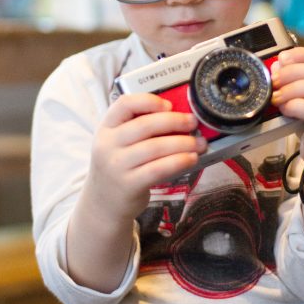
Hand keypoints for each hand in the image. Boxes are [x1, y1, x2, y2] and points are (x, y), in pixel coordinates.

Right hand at [89, 93, 206, 222]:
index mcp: (106, 128)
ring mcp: (117, 166)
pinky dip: (179, 161)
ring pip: (155, 147)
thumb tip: (179, 116)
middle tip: (192, 123)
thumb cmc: (120, 167)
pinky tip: (191, 159)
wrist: (104, 202)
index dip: (149, 101)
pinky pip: (159, 169)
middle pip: (145, 125)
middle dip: (175, 121)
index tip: (169, 105)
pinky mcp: (129, 185)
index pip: (124, 104)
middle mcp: (107, 145)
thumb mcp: (119, 143)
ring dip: (183, 143)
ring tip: (199, 143)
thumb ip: (139, 128)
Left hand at [271, 46, 303, 171]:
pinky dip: (297, 106)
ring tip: (277, 97)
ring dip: (291, 89)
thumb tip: (275, 67)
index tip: (281, 59)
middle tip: (273, 81)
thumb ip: (292, 84)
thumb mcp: (303, 101)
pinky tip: (286, 109)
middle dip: (290, 73)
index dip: (300, 55)